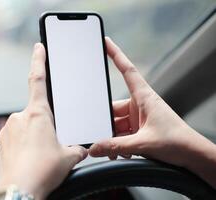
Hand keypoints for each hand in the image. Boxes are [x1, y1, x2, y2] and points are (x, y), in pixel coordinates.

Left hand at [0, 43, 86, 198]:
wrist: (19, 190)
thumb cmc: (42, 171)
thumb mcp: (68, 157)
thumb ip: (77, 148)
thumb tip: (82, 148)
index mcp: (38, 113)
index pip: (37, 78)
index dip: (39, 60)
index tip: (39, 47)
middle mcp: (19, 118)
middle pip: (36, 112)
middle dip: (45, 124)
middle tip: (51, 144)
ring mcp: (8, 130)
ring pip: (26, 127)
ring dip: (35, 137)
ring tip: (42, 155)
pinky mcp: (1, 144)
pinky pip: (16, 139)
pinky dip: (24, 146)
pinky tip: (31, 159)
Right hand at [89, 37, 215, 170]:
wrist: (193, 155)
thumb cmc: (177, 142)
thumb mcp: (142, 144)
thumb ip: (115, 147)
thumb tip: (95, 147)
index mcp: (144, 97)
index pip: (127, 70)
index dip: (116, 54)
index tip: (106, 42)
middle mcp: (140, 104)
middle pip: (114, 108)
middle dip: (106, 124)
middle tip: (100, 137)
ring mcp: (140, 117)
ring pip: (117, 123)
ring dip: (113, 137)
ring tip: (113, 151)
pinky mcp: (141, 128)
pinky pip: (123, 132)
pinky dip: (119, 142)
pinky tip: (120, 153)